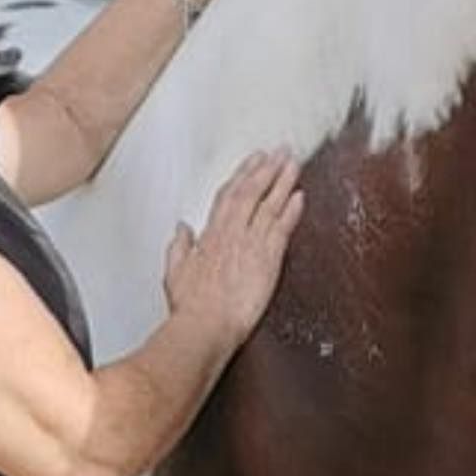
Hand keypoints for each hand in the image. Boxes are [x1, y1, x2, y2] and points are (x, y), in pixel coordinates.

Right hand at [164, 150, 303, 345]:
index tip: (253, 162)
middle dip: (265, 169)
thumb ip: (179, 246)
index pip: (227, 196)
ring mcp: (250, 243)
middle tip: (279, 151)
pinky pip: (282, 226)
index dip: (242, 176)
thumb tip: (181, 228)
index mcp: (210, 236)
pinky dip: (291, 209)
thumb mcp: (174, 272)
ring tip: (293, 162)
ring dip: (282, 180)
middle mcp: (231, 233)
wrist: (206, 324)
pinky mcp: (268, 257)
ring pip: (268, 203)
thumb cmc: (191, 307)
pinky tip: (300, 195)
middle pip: (249, 191)